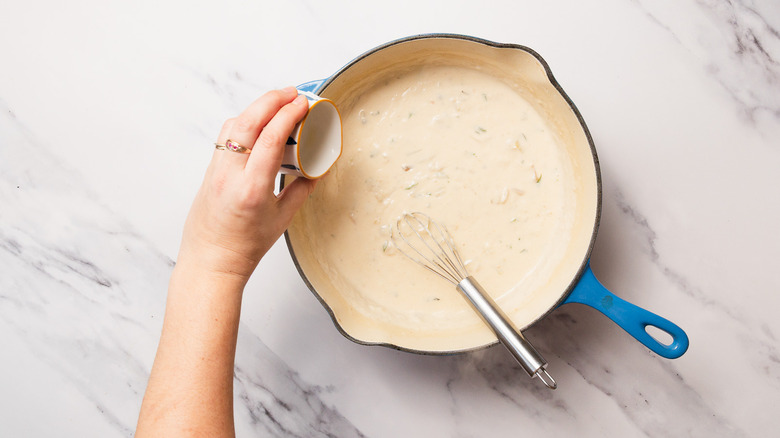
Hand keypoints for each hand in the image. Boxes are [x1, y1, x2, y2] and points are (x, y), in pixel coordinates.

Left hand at [178, 87, 316, 281]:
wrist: (211, 261)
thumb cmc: (245, 246)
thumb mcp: (282, 220)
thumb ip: (301, 191)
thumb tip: (315, 170)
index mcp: (253, 189)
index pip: (270, 139)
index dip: (288, 114)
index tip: (303, 103)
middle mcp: (230, 176)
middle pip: (247, 122)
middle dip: (271, 100)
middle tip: (292, 92)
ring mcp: (216, 171)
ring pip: (232, 125)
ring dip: (255, 107)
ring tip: (277, 102)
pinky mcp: (210, 170)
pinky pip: (226, 137)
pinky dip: (243, 122)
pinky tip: (258, 122)